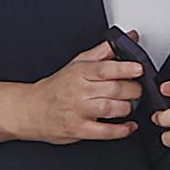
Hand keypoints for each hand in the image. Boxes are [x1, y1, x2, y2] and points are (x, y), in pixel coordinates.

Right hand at [23, 41, 142, 144]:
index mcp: (79, 72)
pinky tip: (129, 126)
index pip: (105, 68)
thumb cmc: (57, 87)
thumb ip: (104, 51)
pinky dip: (121, 130)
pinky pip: (104, 132)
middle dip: (132, 90)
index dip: (125, 68)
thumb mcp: (77, 63)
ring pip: (110, 109)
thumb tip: (129, 38)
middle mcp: (78, 91)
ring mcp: (78, 111)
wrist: (31, 109)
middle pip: (113, 89)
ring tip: (130, 105)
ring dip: (127, 107)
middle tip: (138, 89)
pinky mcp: (78, 130)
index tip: (138, 68)